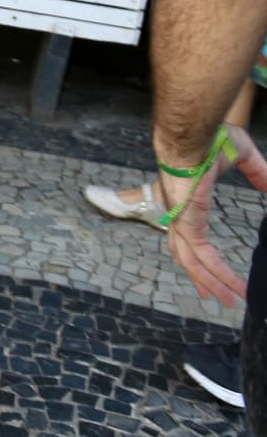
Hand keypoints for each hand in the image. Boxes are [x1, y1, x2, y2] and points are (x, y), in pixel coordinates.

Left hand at [158, 123, 266, 306]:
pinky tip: (236, 289)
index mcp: (184, 197)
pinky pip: (204, 258)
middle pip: (184, 252)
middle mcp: (177, 212)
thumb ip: (258, 173)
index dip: (195, 248)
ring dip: (212, 283)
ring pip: (193, 262)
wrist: (192, 135)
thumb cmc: (209, 138)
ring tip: (230, 301)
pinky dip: (220, 276)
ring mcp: (180, 220)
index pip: (187, 230)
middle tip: (211, 294)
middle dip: (198, 275)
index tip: (207, 263)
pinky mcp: (188, 225)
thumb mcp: (241, 156)